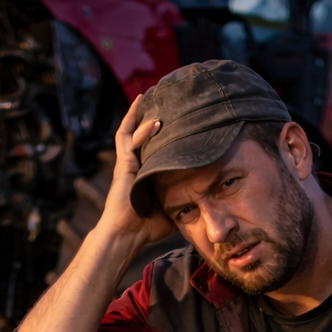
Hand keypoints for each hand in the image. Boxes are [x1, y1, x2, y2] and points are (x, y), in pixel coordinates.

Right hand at [96, 95, 175, 249]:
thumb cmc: (146, 227)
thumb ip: (184, 200)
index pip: (156, 147)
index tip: (179, 119)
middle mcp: (137, 165)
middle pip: (144, 134)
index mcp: (147, 173)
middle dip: (152, 114)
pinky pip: (128, 138)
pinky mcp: (123, 163)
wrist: (127, 235)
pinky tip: (145, 108)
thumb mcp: (172, 210)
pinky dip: (135, 121)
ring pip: (135, 131)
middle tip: (166, 97)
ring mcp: (128, 163)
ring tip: (155, 95)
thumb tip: (207, 200)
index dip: (165, 133)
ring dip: (144, 113)